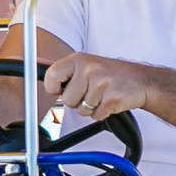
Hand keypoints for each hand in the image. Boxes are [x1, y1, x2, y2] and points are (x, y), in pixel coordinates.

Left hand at [39, 47, 157, 120]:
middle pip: (67, 100)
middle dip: (77, 101)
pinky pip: (95, 116)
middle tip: (90, 91)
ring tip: (101, 95)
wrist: (140, 80)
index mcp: (78, 59)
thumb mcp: (85, 63)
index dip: (54, 88)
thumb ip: (61, 67)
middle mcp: (89, 69)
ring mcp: (101, 83)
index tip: (62, 88)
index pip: (51, 76)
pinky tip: (109, 101)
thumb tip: (35, 63)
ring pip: (81, 110)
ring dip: (90, 107)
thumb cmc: (110, 73)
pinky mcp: (112, 98)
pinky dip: (101, 113)